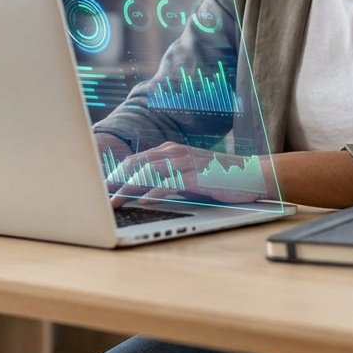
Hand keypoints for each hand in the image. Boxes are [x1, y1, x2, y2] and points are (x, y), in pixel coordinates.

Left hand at [104, 141, 271, 207]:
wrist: (252, 175)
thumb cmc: (220, 178)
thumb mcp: (189, 175)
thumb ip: (169, 179)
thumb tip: (144, 193)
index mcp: (171, 151)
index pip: (138, 160)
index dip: (118, 174)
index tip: (103, 188)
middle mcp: (175, 153)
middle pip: (137, 164)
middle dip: (116, 180)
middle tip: (100, 195)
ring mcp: (186, 162)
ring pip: (149, 173)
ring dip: (128, 188)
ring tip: (115, 202)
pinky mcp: (196, 176)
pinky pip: (170, 183)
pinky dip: (153, 192)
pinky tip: (143, 201)